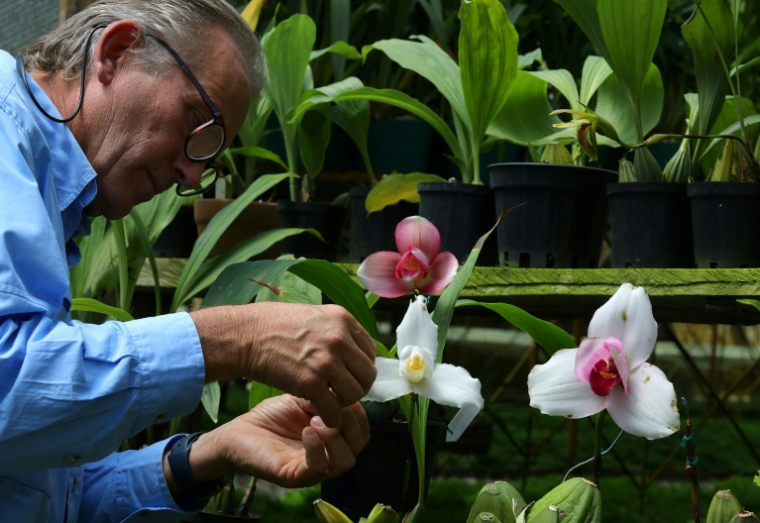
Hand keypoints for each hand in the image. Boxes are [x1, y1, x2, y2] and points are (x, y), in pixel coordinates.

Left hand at [186, 395, 370, 488]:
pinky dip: (317, 447)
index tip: (341, 395)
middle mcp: (328, 455)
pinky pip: (318, 467)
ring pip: (346, 461)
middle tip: (332, 407)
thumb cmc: (270, 418)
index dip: (358, 413)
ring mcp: (313, 468)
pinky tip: (306, 430)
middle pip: (359, 447)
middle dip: (352, 423)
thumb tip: (344, 386)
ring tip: (315, 419)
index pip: (362, 432)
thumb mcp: (302, 400)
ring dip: (336, 436)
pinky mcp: (296, 475)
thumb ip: (324, 396)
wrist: (238, 432)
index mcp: (333, 438)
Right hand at [191, 303, 376, 427]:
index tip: (349, 375)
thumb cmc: (274, 325)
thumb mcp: (313, 315)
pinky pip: (334, 410)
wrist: (246, 335)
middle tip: (341, 392)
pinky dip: (331, 418)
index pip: (370, 351)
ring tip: (330, 402)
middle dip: (357, 386)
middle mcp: (339, 339)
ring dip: (344, 403)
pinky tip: (322, 416)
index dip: (361, 367)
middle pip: (367, 374)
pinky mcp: (311, 383)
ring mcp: (326, 361)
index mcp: (343, 320)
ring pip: (356, 394)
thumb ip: (336, 330)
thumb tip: (352, 349)